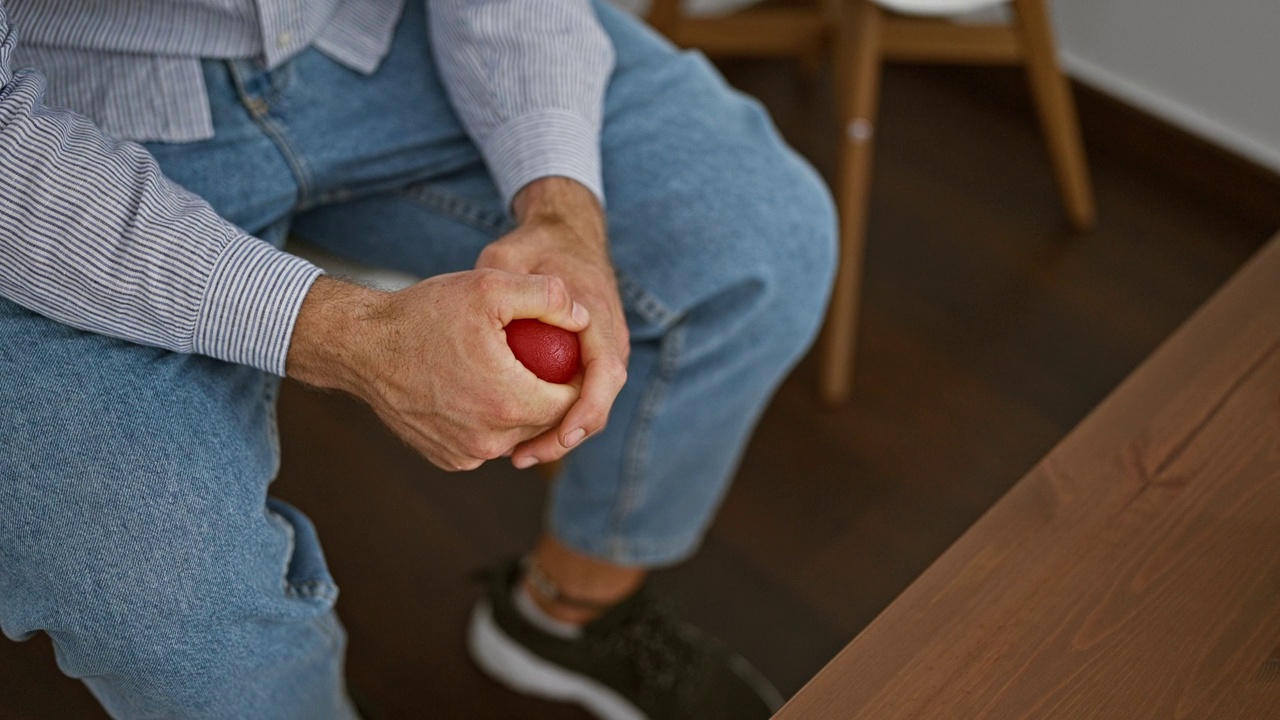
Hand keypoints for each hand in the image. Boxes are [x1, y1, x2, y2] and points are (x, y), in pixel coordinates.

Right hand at [286, 270, 590, 470]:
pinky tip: (483, 391)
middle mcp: (491, 441)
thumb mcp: (489, 287)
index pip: (572, 401)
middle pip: (547, 422)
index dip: (577, 376)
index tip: (567, 353)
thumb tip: (584, 315)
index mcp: (510, 403)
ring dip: (523, 409)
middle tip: (545, 361)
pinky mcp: (449, 460)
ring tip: (515, 373)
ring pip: (519, 435)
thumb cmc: (424, 314)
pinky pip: (488, 444)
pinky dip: (492, 422)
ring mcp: (468, 456)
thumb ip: (546, 296)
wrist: (362, 348)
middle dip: (552, 394)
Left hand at [478, 177, 628, 467]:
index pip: (605, 376)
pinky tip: (518, 434)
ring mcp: (603, 353)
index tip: (560, 435)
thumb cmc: (538, 244)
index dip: (585, 411)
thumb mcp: (512, 254)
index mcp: (600, 319)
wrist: (568, 234)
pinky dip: (554, 418)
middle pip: (598, 404)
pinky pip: (578, 397)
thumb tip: (501, 311)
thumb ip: (506, 280)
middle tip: (521, 457)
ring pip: (589, 407)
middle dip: (564, 437)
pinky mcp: (589, 360)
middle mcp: (610, 341)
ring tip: (516, 455)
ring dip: (557, 434)